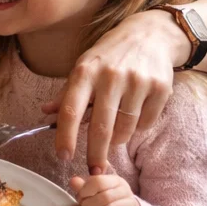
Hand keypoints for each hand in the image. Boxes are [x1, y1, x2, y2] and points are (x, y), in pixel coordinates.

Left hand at [44, 9, 184, 172]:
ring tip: (114, 138)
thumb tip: (46, 112)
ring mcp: (137, 82)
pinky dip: (137, 128)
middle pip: (100, 127)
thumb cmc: (109, 55)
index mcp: (85, 72)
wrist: (150, 35)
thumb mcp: (83, 67)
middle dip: (95, 153)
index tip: (63, 156)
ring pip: (125, 128)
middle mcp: (110, 76)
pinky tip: (134, 118)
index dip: (65, 137)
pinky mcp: (160, 88)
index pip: (70, 110)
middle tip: (94, 170)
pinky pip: (146, 123)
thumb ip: (66, 92)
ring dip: (118, 140)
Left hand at [69, 172, 142, 205]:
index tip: (80, 197)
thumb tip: (73, 181)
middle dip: (89, 204)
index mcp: (116, 181)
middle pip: (105, 197)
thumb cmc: (105, 201)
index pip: (99, 181)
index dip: (85, 191)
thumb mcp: (94, 191)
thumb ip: (83, 186)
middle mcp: (125, 192)